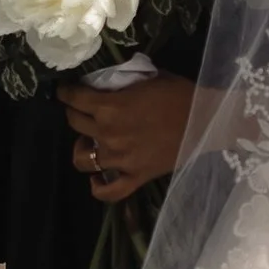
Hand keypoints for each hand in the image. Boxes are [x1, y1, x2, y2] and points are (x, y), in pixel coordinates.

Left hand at [63, 72, 198, 200]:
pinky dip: (98, 188)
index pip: (74, 98)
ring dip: (81, 148)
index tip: (64, 91)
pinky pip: (109, 192)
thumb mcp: (146, 77)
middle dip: (73, 113)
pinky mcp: (136, 176)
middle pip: (74, 124)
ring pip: (82, 160)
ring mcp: (120, 159)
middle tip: (81, 110)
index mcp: (109, 106)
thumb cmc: (179, 93)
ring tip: (89, 142)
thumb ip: (122, 82)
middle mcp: (108, 134)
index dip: (65, 93)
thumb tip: (108, 82)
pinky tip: (97, 180)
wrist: (205, 120)